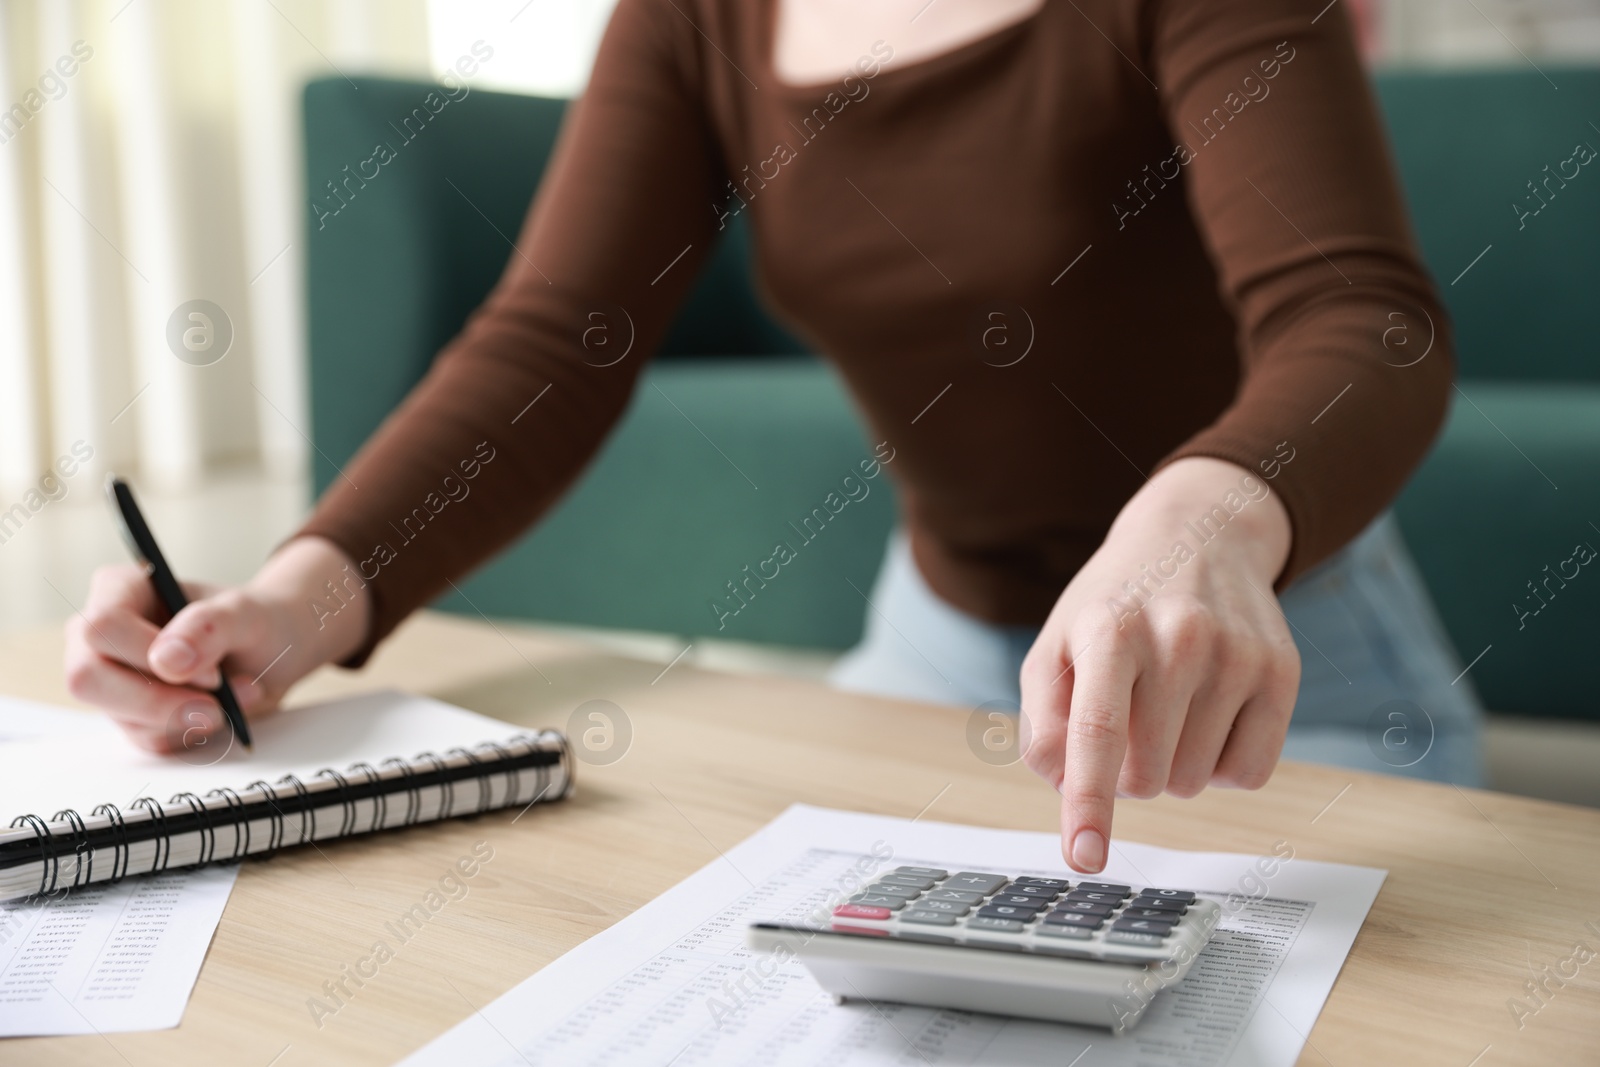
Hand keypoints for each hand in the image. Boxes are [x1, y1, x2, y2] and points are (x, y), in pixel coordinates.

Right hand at [64, 537, 369, 753]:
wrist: (272, 651)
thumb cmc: (253, 621)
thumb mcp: (245, 613)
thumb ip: (207, 627)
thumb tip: (166, 661)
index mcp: (120, 590)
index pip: (102, 626)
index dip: (149, 653)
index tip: (208, 670)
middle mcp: (101, 635)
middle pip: (88, 678)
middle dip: (159, 700)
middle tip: (217, 704)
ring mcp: (111, 678)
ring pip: (120, 717)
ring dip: (189, 716)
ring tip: (238, 693)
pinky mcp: (130, 715)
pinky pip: (147, 740)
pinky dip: (193, 731)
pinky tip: (222, 709)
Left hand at [1019, 458, 1300, 872]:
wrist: (1197, 536)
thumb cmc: (1113, 606)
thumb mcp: (1057, 644)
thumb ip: (1045, 719)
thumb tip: (1065, 785)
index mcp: (1109, 628)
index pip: (1097, 731)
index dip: (1089, 803)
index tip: (1084, 859)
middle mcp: (1178, 637)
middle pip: (1145, 775)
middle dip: (1124, 773)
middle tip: (1126, 721)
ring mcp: (1237, 654)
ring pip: (1195, 782)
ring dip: (1171, 767)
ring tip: (1167, 705)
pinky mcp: (1282, 672)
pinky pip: (1248, 773)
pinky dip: (1220, 764)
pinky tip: (1209, 715)